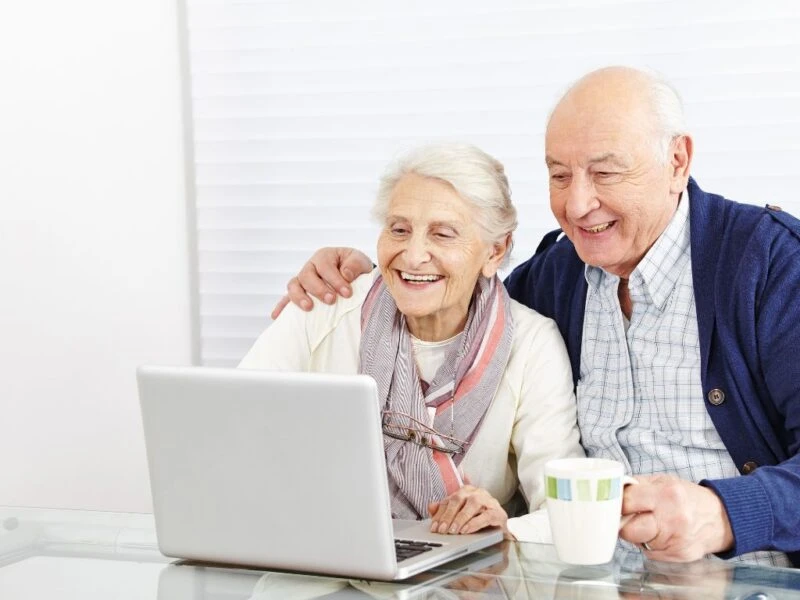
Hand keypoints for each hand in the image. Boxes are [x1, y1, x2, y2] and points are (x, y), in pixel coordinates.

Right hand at [270, 247, 372, 318]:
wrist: (353, 276)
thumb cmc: (355, 268)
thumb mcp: (360, 261)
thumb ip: (355, 264)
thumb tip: (346, 274)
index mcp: (325, 257)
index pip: (325, 266)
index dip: (335, 279)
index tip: (347, 293)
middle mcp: (311, 267)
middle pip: (306, 275)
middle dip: (318, 289)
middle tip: (331, 300)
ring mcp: (303, 281)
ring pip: (293, 285)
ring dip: (299, 297)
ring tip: (309, 308)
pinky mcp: (299, 294)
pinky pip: (286, 299)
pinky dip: (281, 307)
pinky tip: (277, 316)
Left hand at [428, 486, 510, 537]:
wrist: (499, 529)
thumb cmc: (478, 520)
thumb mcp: (459, 516)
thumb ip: (444, 511)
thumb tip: (431, 506)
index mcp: (465, 491)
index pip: (448, 500)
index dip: (439, 514)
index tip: (434, 527)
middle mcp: (476, 493)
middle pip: (458, 499)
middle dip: (448, 516)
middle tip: (442, 530)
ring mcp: (488, 501)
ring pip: (472, 504)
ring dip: (461, 518)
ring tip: (453, 530)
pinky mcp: (498, 513)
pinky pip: (486, 516)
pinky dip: (475, 523)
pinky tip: (467, 530)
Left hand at [619, 474, 733, 561]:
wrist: (718, 518)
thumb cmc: (686, 497)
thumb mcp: (663, 481)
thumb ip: (637, 486)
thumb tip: (613, 492)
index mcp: (666, 494)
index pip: (626, 503)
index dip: (617, 504)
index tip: (617, 505)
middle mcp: (672, 518)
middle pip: (628, 530)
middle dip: (624, 524)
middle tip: (630, 518)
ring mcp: (676, 539)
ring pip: (638, 543)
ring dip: (639, 535)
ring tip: (652, 524)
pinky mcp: (678, 555)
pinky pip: (650, 553)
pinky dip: (651, 544)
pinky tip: (662, 535)